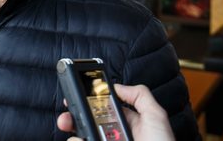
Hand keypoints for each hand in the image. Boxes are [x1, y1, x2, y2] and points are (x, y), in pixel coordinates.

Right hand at [57, 84, 174, 140]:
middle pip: (87, 122)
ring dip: (72, 129)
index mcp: (126, 124)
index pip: (104, 108)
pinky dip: (76, 140)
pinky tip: (77, 139)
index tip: (77, 95)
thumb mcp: (156, 117)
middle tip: (67, 115)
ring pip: (81, 136)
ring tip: (69, 126)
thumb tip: (118, 86)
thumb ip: (140, 96)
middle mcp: (114, 136)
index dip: (88, 101)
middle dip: (73, 115)